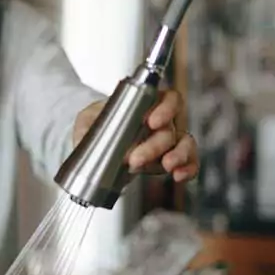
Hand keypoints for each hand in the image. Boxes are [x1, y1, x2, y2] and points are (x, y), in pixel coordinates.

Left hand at [73, 90, 199, 181]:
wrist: (96, 152)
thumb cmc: (94, 128)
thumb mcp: (86, 121)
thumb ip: (88, 124)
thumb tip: (89, 134)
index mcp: (144, 106)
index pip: (166, 99)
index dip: (165, 108)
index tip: (152, 121)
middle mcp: (159, 122)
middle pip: (169, 128)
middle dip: (155, 145)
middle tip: (135, 158)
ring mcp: (166, 142)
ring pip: (184, 143)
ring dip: (178, 155)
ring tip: (167, 166)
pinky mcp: (167, 160)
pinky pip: (187, 162)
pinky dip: (188, 168)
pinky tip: (179, 175)